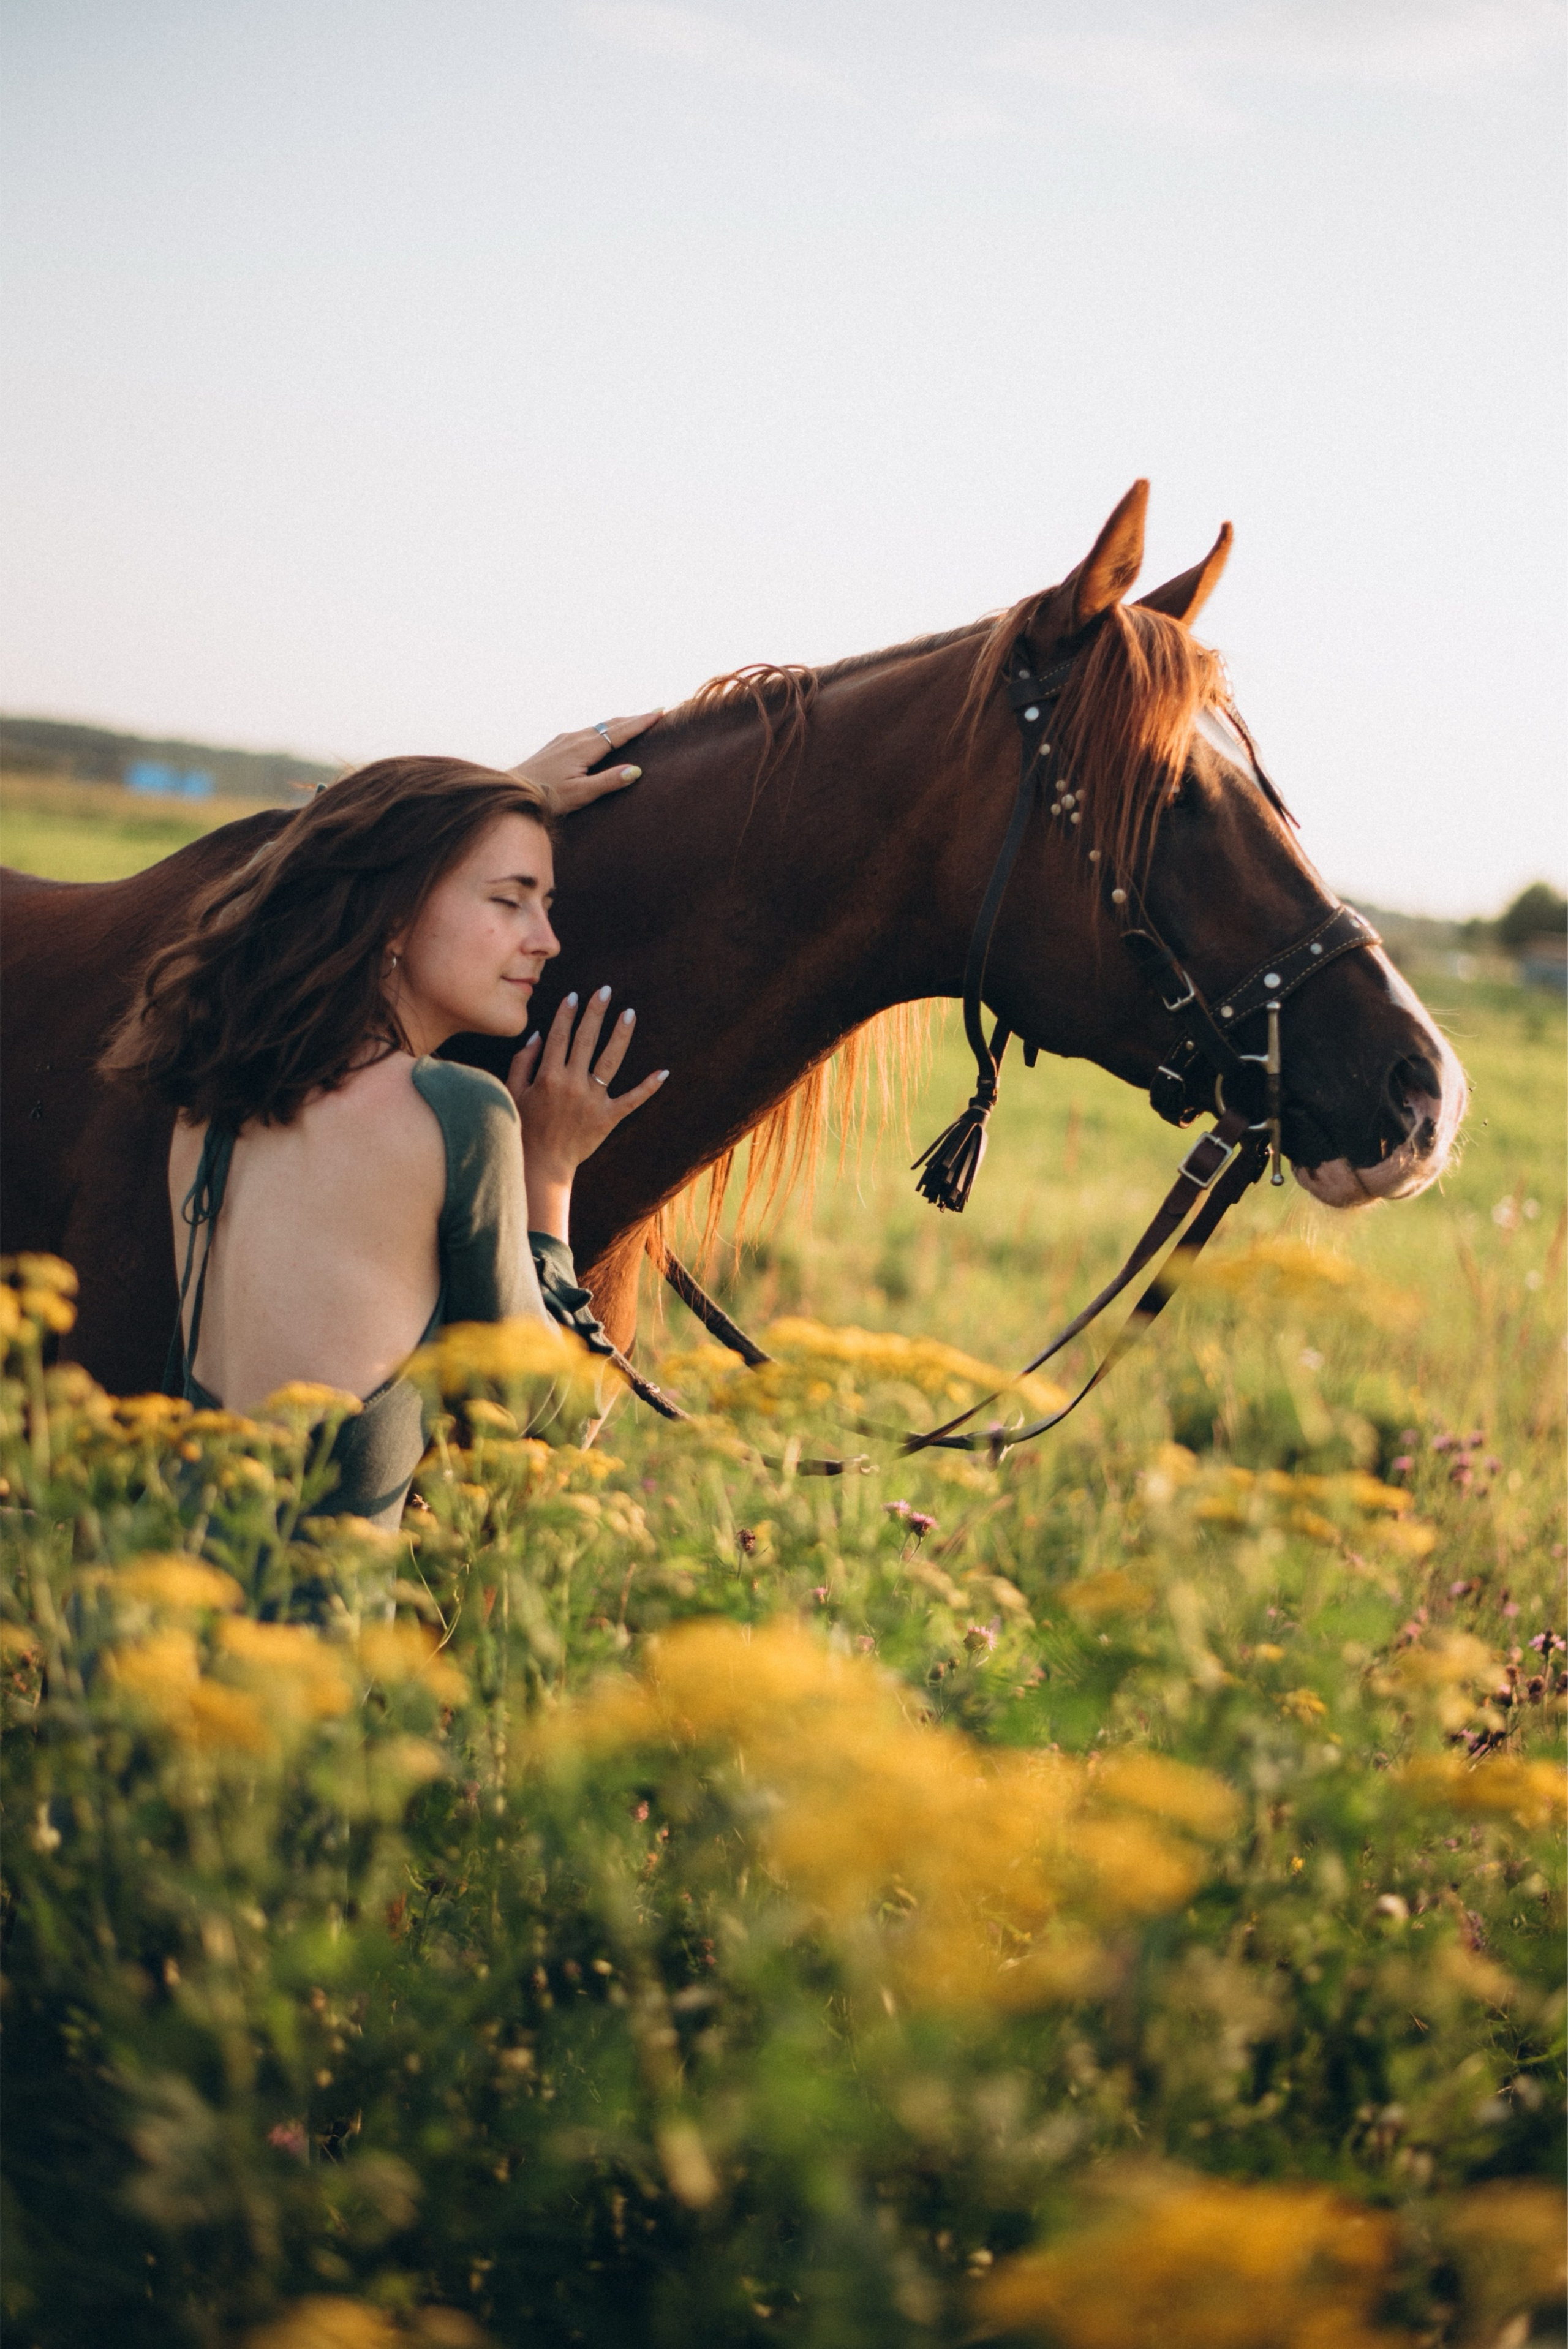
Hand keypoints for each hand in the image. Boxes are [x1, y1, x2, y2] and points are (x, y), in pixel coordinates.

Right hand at [507, 986, 668, 1240]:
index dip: (567, 1013)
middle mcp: (572, 1084)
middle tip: (605, 990)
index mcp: (548, 1076)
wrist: (541, 1165)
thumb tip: (539, 1034)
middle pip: (586, 1040)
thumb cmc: (524, 1127)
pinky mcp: (608, 1117)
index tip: (574, 995)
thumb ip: (523, 1061)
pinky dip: (649, 1087)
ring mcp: (592, 1101)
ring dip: (620, 1035)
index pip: (559, 1036)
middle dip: (595, 1012)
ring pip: (610, 1061)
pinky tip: (664, 1072)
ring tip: (629, 1013)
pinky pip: (632, 1099)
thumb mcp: (513, 1091)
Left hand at [510, 711, 660, 817]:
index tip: (660, 712)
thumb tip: (636, 770)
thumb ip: (608, 782)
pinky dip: (603, 730)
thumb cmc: (546, 797)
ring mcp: (564, 739)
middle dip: (634, 719)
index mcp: (584, 748)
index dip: (641, 722)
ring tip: (635, 722)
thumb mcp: (580, 794)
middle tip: (656, 713)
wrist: (512, 792)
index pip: (620, 732)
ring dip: (619, 724)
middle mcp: (574, 738)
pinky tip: (604, 735)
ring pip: (598, 727)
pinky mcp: (556, 745)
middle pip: (611, 724)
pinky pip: (587, 732)